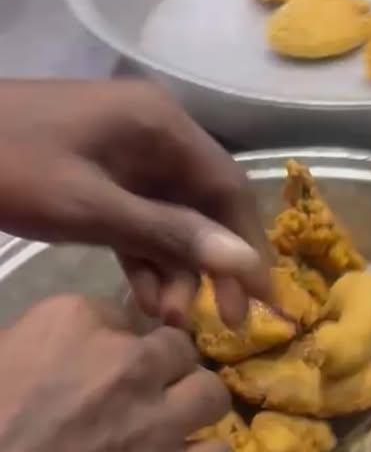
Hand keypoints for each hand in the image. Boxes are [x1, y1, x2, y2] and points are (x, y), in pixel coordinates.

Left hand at [0, 79, 271, 327]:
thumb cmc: (10, 166)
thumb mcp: (91, 207)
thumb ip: (168, 235)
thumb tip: (245, 263)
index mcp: (161, 126)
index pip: (229, 189)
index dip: (250, 247)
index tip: (264, 303)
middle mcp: (153, 135)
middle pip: (205, 206)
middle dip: (213, 266)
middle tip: (222, 325)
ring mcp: (122, 155)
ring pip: (171, 220)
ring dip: (175, 271)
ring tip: (167, 321)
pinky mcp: (96, 176)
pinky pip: (137, 221)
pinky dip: (143, 260)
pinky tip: (142, 301)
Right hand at [0, 294, 232, 451]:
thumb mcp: (2, 360)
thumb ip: (46, 348)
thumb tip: (70, 359)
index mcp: (74, 321)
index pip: (125, 319)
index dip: (119, 351)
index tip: (104, 378)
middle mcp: (126, 360)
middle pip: (177, 351)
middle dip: (165, 375)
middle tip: (142, 405)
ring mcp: (155, 418)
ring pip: (212, 394)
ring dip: (194, 411)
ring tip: (173, 434)